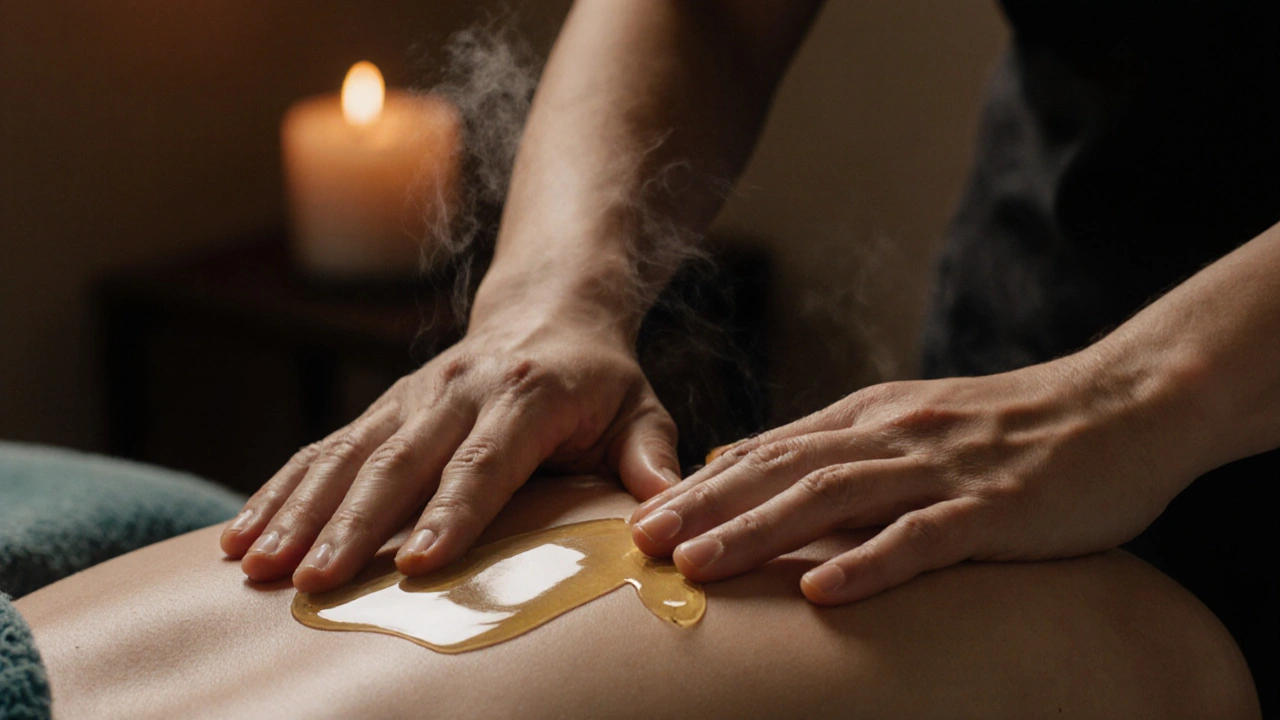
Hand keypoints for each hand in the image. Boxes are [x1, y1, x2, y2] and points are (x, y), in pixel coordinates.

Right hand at [220, 308, 679, 591]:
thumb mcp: (639, 408)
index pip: (483, 462)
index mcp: (525, 395)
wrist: (548, 308)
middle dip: (352, 526)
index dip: (451, 513)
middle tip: (313, 582)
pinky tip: (240, 535)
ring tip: (255, 566)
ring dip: (298, 512)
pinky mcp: (383, 409)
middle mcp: (458, 392)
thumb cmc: (599, 377)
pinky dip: (279, 492)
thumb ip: (651, 457)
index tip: (420, 565)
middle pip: (399, 463)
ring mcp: (411, 398)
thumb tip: (664, 513)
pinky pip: (322, 450)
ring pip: (346, 456)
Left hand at [629, 351, 1198, 604]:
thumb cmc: (1012, 425)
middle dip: (707, 508)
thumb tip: (756, 466)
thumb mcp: (913, 422)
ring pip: (834, 498)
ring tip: (700, 566)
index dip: (702, 486)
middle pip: (783, 471)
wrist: (1120, 405)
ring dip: (760, 531)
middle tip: (643, 544)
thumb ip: (840, 445)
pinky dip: (870, 562)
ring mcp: (942, 468)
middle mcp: (894, 434)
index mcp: (872, 415)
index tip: (642, 518)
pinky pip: (924, 537)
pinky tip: (824, 592)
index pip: (770, 450)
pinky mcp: (994, 506)